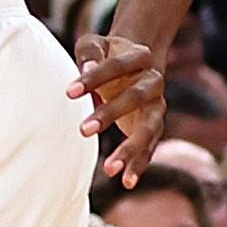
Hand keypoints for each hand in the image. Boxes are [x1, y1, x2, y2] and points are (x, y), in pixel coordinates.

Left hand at [66, 29, 165, 180]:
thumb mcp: (94, 44)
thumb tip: (86, 69)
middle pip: (137, 98)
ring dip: (131, 148)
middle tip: (83, 130)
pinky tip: (126, 182)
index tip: (69, 92)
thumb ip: (90, 54)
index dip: (94, 77)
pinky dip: (139, 164)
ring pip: (149, 128)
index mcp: (140, 56)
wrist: (133, 63)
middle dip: (111, 114)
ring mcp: (158, 105)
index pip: (118, 65)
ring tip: (109, 169)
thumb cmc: (105, 53)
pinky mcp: (154, 125)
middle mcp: (154, 81)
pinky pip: (150, 147)